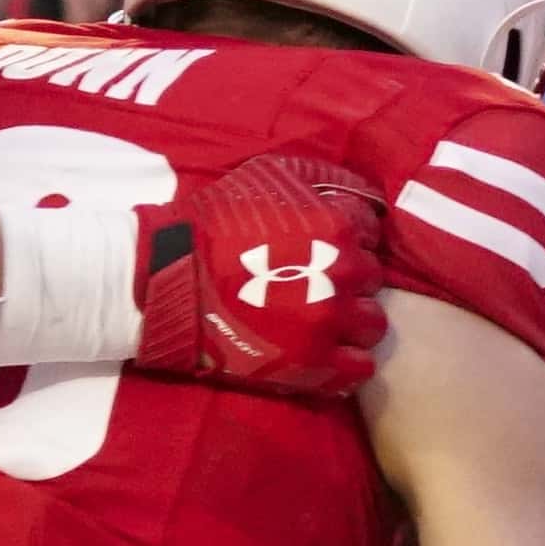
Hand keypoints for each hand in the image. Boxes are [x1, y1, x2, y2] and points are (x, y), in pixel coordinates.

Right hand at [128, 148, 388, 400]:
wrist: (170, 277)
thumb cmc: (214, 222)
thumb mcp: (267, 176)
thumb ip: (320, 176)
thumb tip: (361, 191)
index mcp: (335, 228)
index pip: (372, 232)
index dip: (351, 236)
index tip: (328, 245)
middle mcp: (341, 276)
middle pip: (374, 280)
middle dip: (353, 278)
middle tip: (324, 282)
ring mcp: (328, 324)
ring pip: (373, 325)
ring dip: (355, 320)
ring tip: (328, 319)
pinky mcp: (312, 364)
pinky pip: (359, 369)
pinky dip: (349, 361)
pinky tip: (329, 351)